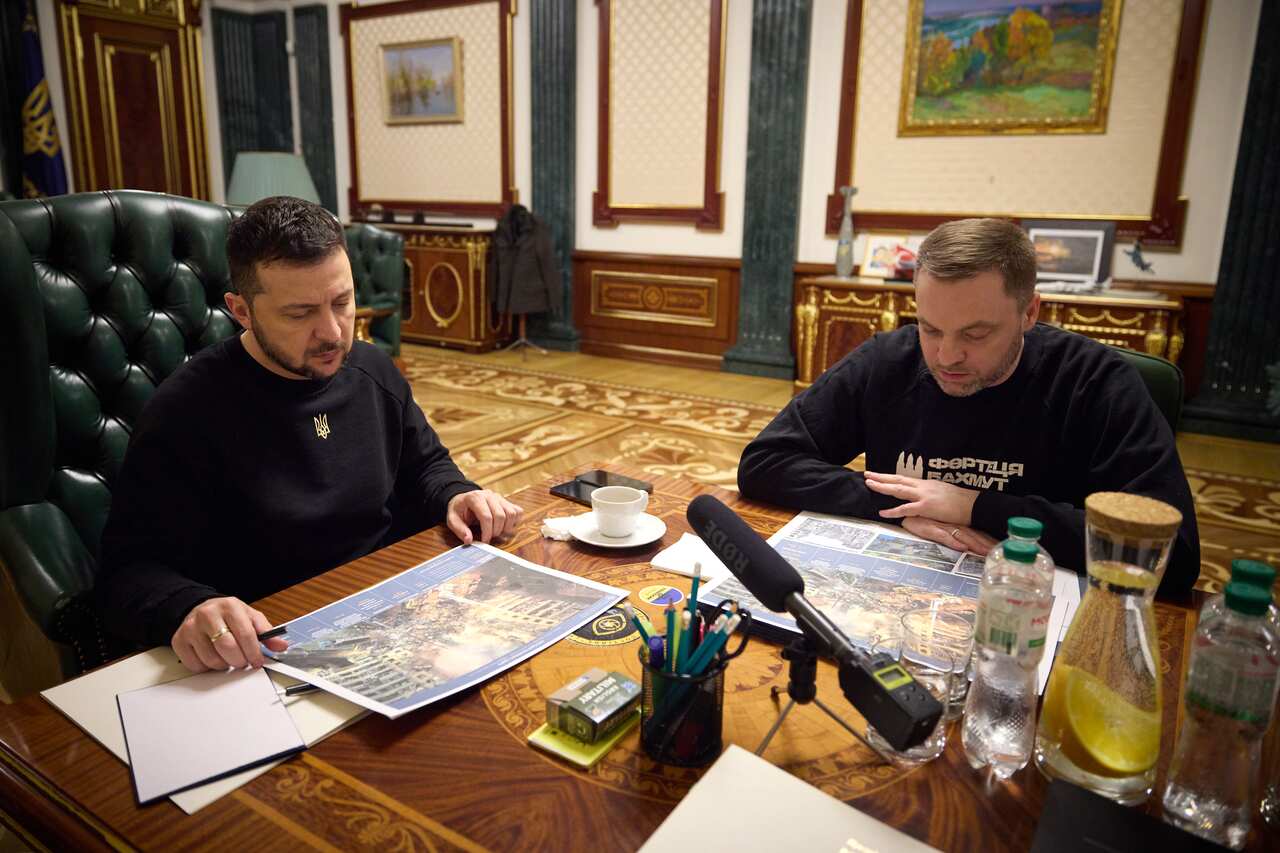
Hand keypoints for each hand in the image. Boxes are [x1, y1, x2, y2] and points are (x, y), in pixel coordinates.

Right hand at [171, 597, 287, 673]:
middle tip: (243, 662)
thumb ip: (266, 632)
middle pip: (228, 648)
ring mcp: (191, 628)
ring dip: (224, 665)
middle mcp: (208, 615)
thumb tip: (281, 646)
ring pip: (212, 660)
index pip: (245, 634)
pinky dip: (207, 668)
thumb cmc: (227, 615)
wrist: (200, 609)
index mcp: (230, 606)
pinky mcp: (179, 641)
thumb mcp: (249, 617)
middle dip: (239, 661)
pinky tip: (212, 658)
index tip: (257, 661)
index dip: (254, 652)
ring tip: (227, 658)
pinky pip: (196, 665)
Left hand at [446, 489, 523, 543]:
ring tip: (497, 533)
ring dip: (507, 527)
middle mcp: (489, 495)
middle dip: (497, 531)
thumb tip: (469, 540)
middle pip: (501, 515)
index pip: (486, 516)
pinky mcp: (506, 501)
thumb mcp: (452, 519)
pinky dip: (514, 521)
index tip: (484, 541)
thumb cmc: (459, 510)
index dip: (487, 532)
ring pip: (512, 513)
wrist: (463, 499)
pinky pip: (517, 511)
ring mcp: (499, 497)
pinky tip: (505, 526)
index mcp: (475, 498)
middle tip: (490, 538)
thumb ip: (460, 530)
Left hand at [864, 471, 979, 524]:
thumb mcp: (943, 492)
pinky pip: (906, 509)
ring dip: (883, 487)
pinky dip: (893, 511)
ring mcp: (924, 496)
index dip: (890, 476)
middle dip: (881, 477)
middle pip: (898, 480)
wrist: (975, 505)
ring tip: (869, 485)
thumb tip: (920, 495)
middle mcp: (923, 487)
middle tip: (867, 475)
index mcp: (926, 484)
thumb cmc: (961, 501)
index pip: (904, 478)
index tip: (878, 474)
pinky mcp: (927, 507)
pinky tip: (883, 512)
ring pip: (899, 490)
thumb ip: (930, 493)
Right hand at [902, 516, 997, 554]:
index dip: (987, 539)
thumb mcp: (937, 523)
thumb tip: (964, 541)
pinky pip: (944, 536)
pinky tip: (962, 547)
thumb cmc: (920, 517)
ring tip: (984, 552)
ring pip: (961, 536)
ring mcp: (941, 526)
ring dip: (974, 544)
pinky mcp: (930, 529)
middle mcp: (951, 523)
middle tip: (997, 553)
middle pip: (972, 534)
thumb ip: (950, 531)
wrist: (901, 509)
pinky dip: (953, 542)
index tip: (999, 547)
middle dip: (985, 544)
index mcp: (954, 521)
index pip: (975, 531)